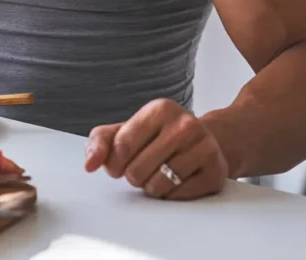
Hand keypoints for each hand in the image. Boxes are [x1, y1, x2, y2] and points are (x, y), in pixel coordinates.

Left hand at [84, 99, 228, 200]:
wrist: (203, 141)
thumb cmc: (157, 136)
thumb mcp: (125, 131)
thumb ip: (100, 142)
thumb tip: (89, 164)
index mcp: (160, 109)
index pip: (122, 146)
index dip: (114, 163)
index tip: (119, 164)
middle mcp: (186, 124)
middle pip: (137, 169)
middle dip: (133, 176)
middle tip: (142, 168)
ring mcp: (205, 147)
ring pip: (158, 185)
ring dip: (151, 187)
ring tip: (158, 173)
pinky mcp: (216, 172)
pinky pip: (178, 196)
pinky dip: (170, 194)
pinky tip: (175, 181)